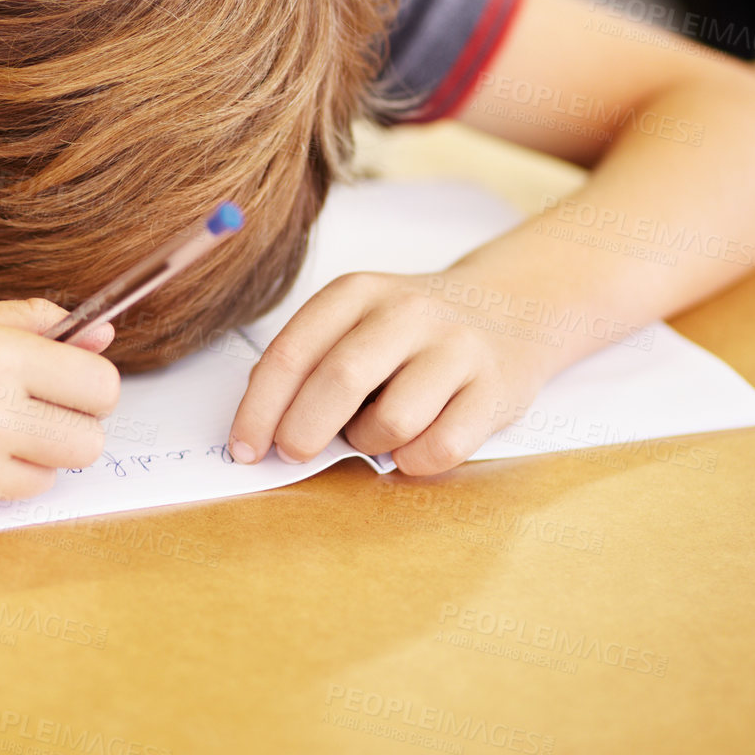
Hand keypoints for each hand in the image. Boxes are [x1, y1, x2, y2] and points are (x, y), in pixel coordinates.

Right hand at [0, 298, 119, 532]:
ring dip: (25, 459)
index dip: (91, 387)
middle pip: (89, 443)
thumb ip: (33, 324)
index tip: (71, 386)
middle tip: (30, 414)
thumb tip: (104, 334)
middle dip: (70, 429)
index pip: (101, 387)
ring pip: (48, 477)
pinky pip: (0, 501)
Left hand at [227, 272, 556, 474]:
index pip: (292, 352)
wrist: (511, 307)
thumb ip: (310, 360)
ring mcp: (457, 349)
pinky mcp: (496, 388)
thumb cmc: (412, 331)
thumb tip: (259, 422)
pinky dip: (414, 461)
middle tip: (293, 453)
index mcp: (358, 292)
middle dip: (302, 431)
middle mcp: (408, 312)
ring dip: (368, 443)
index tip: (243, 448)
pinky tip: (411, 446)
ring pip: (392, 421)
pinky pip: (441, 448)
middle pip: (339, 380)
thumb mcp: (355, 320)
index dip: (259, 408)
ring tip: (372, 432)